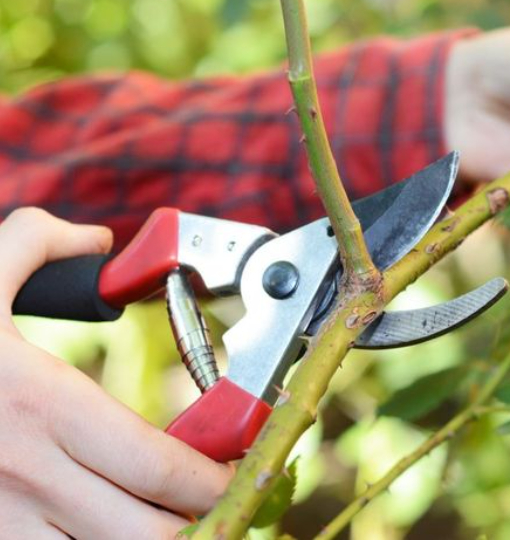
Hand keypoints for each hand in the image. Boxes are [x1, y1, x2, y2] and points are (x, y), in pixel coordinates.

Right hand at [0, 208, 231, 538]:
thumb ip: (34, 242)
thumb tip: (99, 240)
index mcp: (41, 406)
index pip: (163, 467)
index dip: (218, 479)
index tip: (242, 469)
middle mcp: (25, 474)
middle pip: (152, 534)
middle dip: (202, 524)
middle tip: (221, 504)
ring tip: (169, 518)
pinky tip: (102, 527)